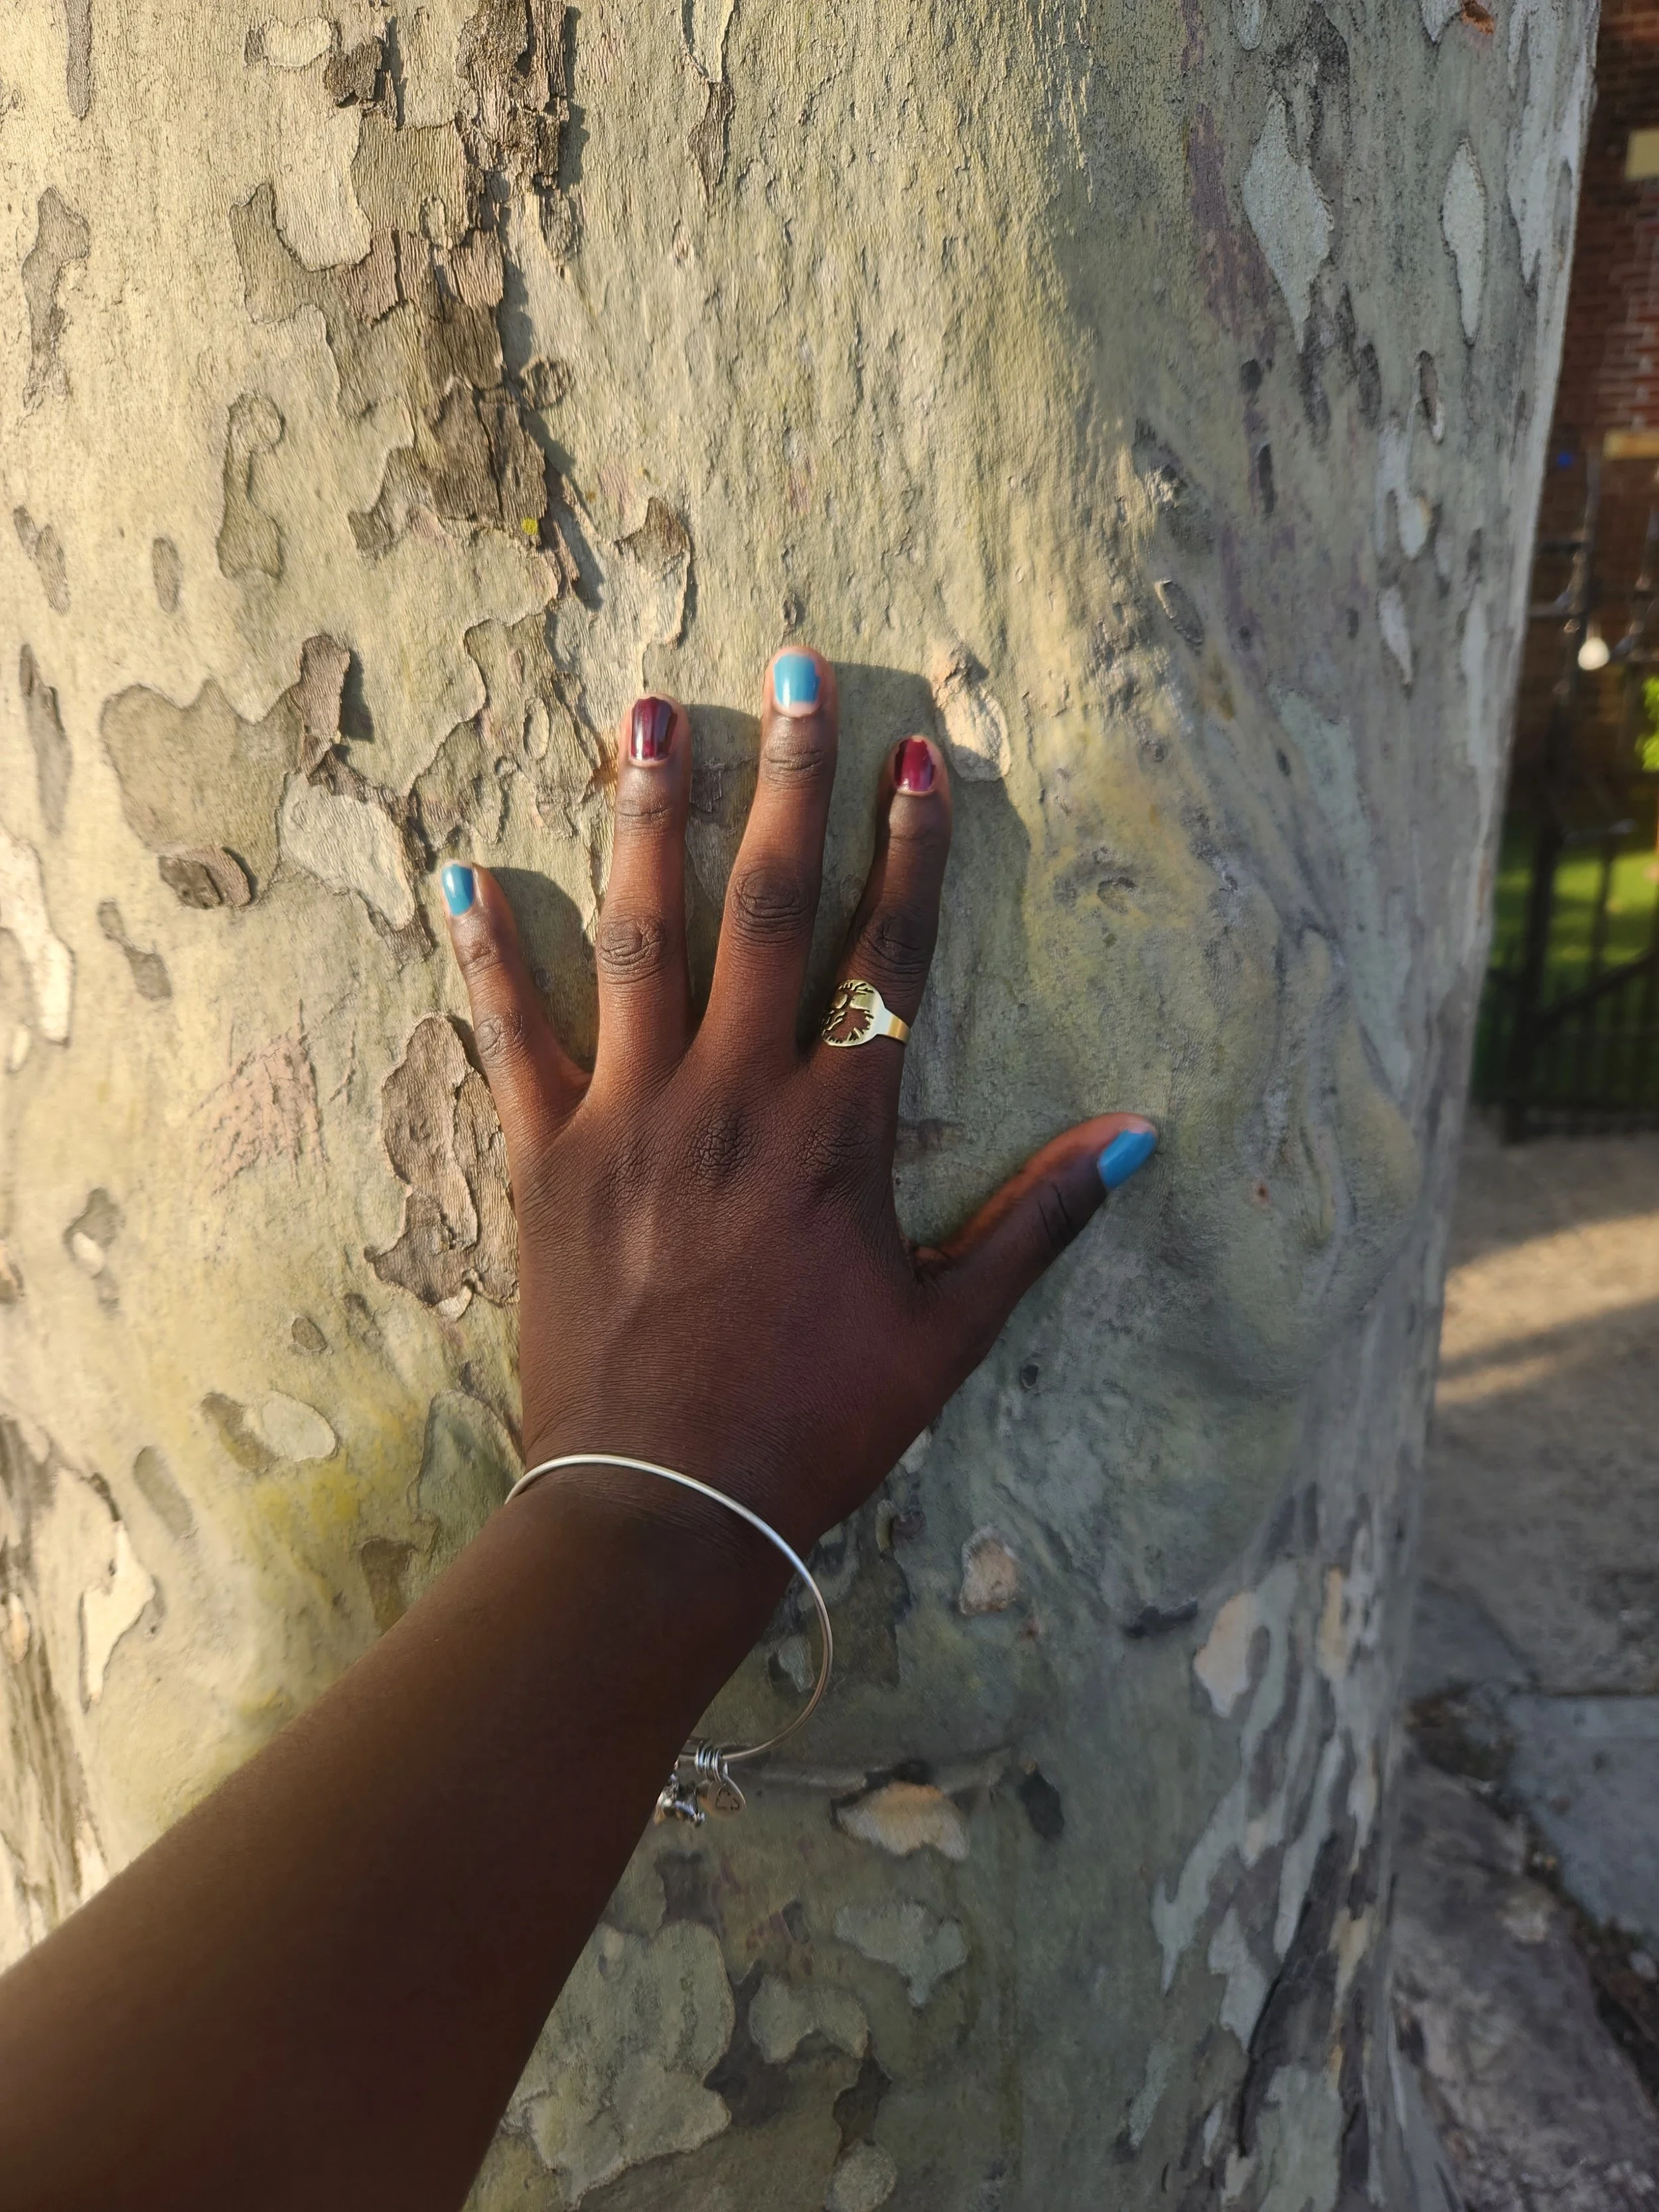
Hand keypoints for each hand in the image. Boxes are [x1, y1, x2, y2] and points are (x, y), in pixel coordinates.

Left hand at [441, 648, 1155, 1552]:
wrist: (664, 1506)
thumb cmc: (816, 1424)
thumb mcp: (949, 1331)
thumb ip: (1038, 1221)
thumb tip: (1139, 1135)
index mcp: (837, 1132)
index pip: (886, 957)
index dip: (909, 849)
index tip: (916, 750)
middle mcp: (735, 1096)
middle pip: (768, 907)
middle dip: (788, 779)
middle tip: (795, 667)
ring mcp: (633, 1119)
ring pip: (642, 937)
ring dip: (648, 816)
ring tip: (647, 709)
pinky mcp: (548, 1160)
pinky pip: (512, 1039)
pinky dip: (486, 957)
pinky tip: (463, 873)